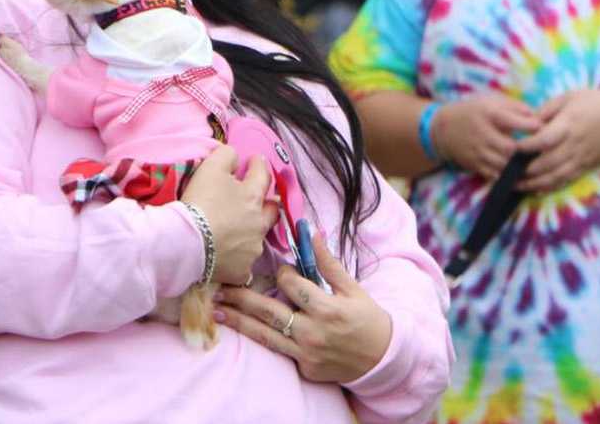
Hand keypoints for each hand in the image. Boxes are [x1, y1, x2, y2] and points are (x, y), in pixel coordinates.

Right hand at [181, 145, 275, 283]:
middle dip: (269, 202)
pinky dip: (239, 259)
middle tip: (261, 199)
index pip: (262, 175)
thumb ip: (226, 156)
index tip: (256, 159)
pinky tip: (230, 258)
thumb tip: (235, 155)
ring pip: (259, 238)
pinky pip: (244, 264)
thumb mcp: (210, 168)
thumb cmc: (200, 202)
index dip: (259, 165)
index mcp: (253, 197)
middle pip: (272, 211)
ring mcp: (253, 249)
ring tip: (240, 231)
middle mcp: (259, 223)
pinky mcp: (242, 270)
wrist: (186, 241)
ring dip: (252, 232)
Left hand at [214, 236, 392, 383]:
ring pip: (265, 334)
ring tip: (216, 310)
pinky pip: (279, 352)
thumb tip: (309, 231)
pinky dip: (260, 340)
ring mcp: (308, 354)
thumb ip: (328, 263)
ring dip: (239, 322)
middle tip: (217, 288)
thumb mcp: (352, 289)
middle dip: (240, 299)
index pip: (292, 286)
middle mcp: (314, 332)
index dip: (283, 274)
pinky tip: (240, 330)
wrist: (383, 360)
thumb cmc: (368, 319)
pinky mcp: (305, 368)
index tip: (281, 271)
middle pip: (269, 311)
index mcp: (328, 309)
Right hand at [432, 94, 539, 179]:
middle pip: (511, 148)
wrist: (442, 129)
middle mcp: (482, 133)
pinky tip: (517, 170)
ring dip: (519, 164)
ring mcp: (477, 151)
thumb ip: (516, 107)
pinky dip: (508, 175)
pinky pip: (496, 175)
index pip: (517, 122)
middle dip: (527, 150)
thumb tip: (539, 117)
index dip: (534, 126)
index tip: (541, 127)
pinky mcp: (475, 165)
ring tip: (531, 161)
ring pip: (504, 164)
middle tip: (540, 149)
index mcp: (489, 114)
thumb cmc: (473, 112)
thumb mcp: (491, 101)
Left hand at [517, 89, 599, 192]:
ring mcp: (581, 158)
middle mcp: (574, 144)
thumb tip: (528, 122)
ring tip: (516, 185)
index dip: (527, 146)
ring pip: (557, 175)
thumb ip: (547, 109)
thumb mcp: (569, 97)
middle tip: (506, 172)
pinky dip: (551, 186)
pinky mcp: (587, 166)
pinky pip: (568, 179)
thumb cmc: (595, 103)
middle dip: (526, 170)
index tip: (511, 148)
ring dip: (535, 183)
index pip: (545, 140)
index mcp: (568, 125)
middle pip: (548, 162)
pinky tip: (536, 189)